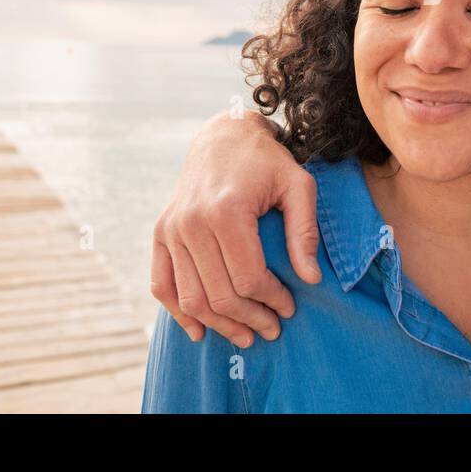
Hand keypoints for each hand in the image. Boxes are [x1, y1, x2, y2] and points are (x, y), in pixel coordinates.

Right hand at [150, 110, 321, 346]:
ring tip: (245, 336)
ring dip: (218, 325)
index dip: (272, 301)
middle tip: (272, 330)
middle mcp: (191, 222)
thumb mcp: (298, 185)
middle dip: (250, 319)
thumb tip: (311, 280)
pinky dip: (178, 312)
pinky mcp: (160, 232)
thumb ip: (304, 232)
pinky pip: (161, 284)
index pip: (248, 278)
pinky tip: (199, 331)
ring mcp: (171, 229)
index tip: (289, 308)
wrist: (223, 136)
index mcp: (226, 211)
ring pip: (191, 298)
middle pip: (219, 294)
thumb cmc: (266, 162)